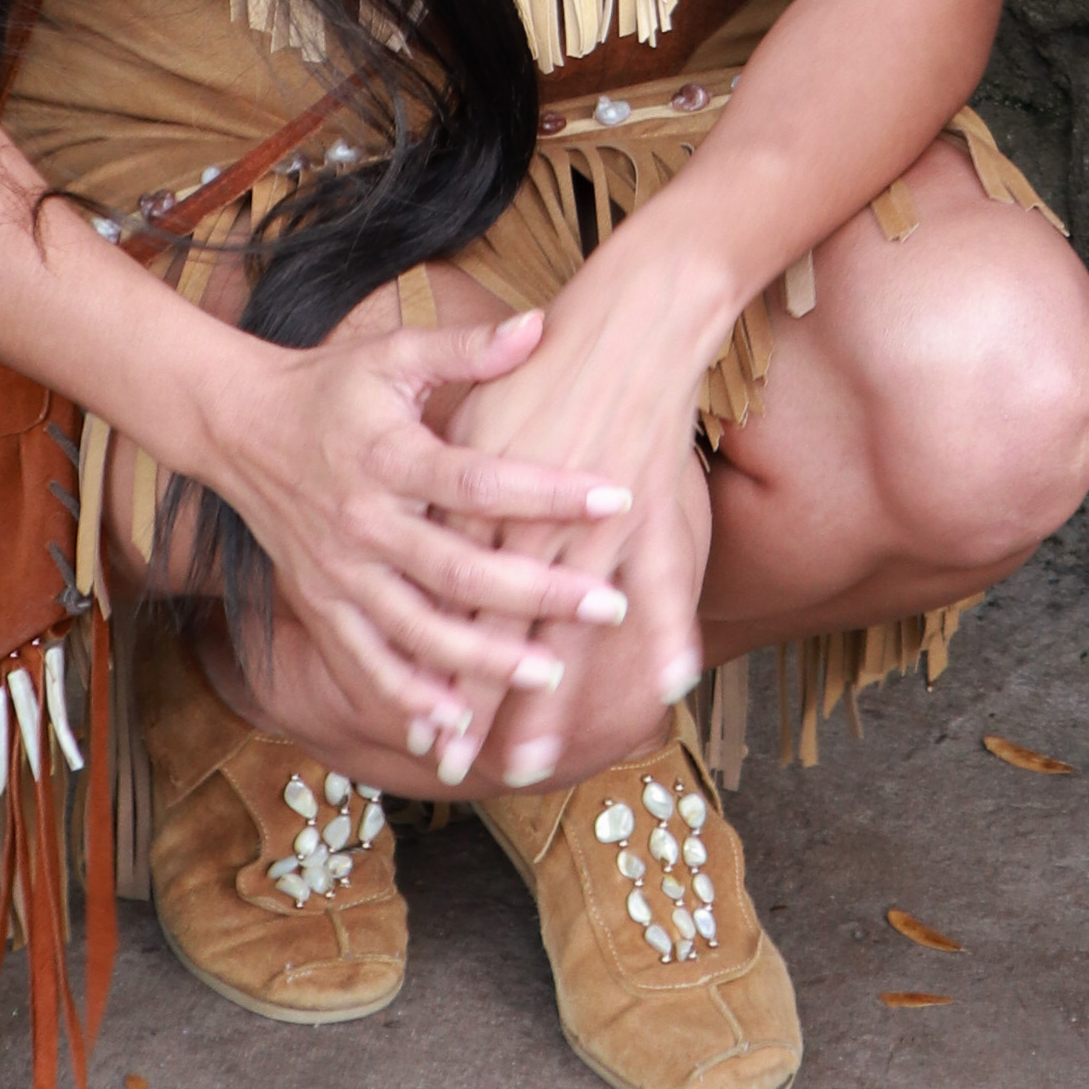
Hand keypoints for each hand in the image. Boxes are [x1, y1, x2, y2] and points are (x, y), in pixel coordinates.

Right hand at [206, 308, 637, 757]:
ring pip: (415, 631)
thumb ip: (467, 348)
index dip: (548, 492)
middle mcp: (362, 523)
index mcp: (387, 456)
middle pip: (456, 570)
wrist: (237, 424)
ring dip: (481, 660)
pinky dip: (407, 699)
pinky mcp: (319, 605)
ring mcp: (337, 573)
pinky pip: (363, 664)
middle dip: (536, 594)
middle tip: (608, 607)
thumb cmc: (330, 386)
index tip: (617, 495)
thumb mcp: (393, 354)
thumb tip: (540, 323)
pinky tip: (455, 726)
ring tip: (549, 674)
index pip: (478, 482)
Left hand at [433, 241, 722, 783]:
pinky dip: (666, 631)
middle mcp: (522, 520)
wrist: (626, 317)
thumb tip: (423, 538)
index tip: (417, 726)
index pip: (441, 600)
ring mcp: (587, 520)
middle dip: (473, 705)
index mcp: (473, 498)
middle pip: (489, 629)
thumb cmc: (550, 364)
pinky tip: (671, 684)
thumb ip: (451, 483)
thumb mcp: (476, 411)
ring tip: (538, 759)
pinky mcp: (643, 505)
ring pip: (561, 625)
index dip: (428, 665)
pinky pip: (658, 580)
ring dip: (550, 696)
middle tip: (457, 771)